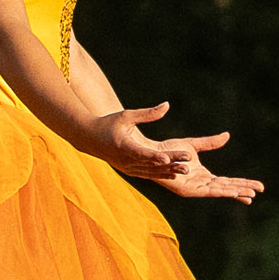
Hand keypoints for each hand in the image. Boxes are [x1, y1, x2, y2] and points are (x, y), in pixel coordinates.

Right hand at [89, 102, 224, 181]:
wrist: (90, 139)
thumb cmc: (108, 123)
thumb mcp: (126, 116)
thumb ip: (148, 113)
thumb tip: (167, 105)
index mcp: (123, 146)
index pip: (141, 153)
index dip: (155, 156)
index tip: (167, 158)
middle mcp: (125, 160)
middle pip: (151, 163)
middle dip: (170, 164)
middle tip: (188, 163)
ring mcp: (127, 167)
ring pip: (151, 171)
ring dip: (168, 171)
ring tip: (186, 170)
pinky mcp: (129, 171)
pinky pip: (147, 174)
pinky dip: (160, 174)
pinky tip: (174, 174)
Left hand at [154, 142, 263, 203]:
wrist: (151, 152)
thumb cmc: (168, 150)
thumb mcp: (193, 145)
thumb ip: (210, 143)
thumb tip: (227, 135)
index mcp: (203, 175)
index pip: (227, 181)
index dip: (242, 183)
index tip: (258, 186)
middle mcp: (200, 183)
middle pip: (227, 187)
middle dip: (244, 188)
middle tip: (261, 190)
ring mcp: (195, 187)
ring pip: (220, 191)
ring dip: (235, 192)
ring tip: (251, 194)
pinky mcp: (188, 189)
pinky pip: (208, 191)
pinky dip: (221, 191)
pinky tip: (233, 192)